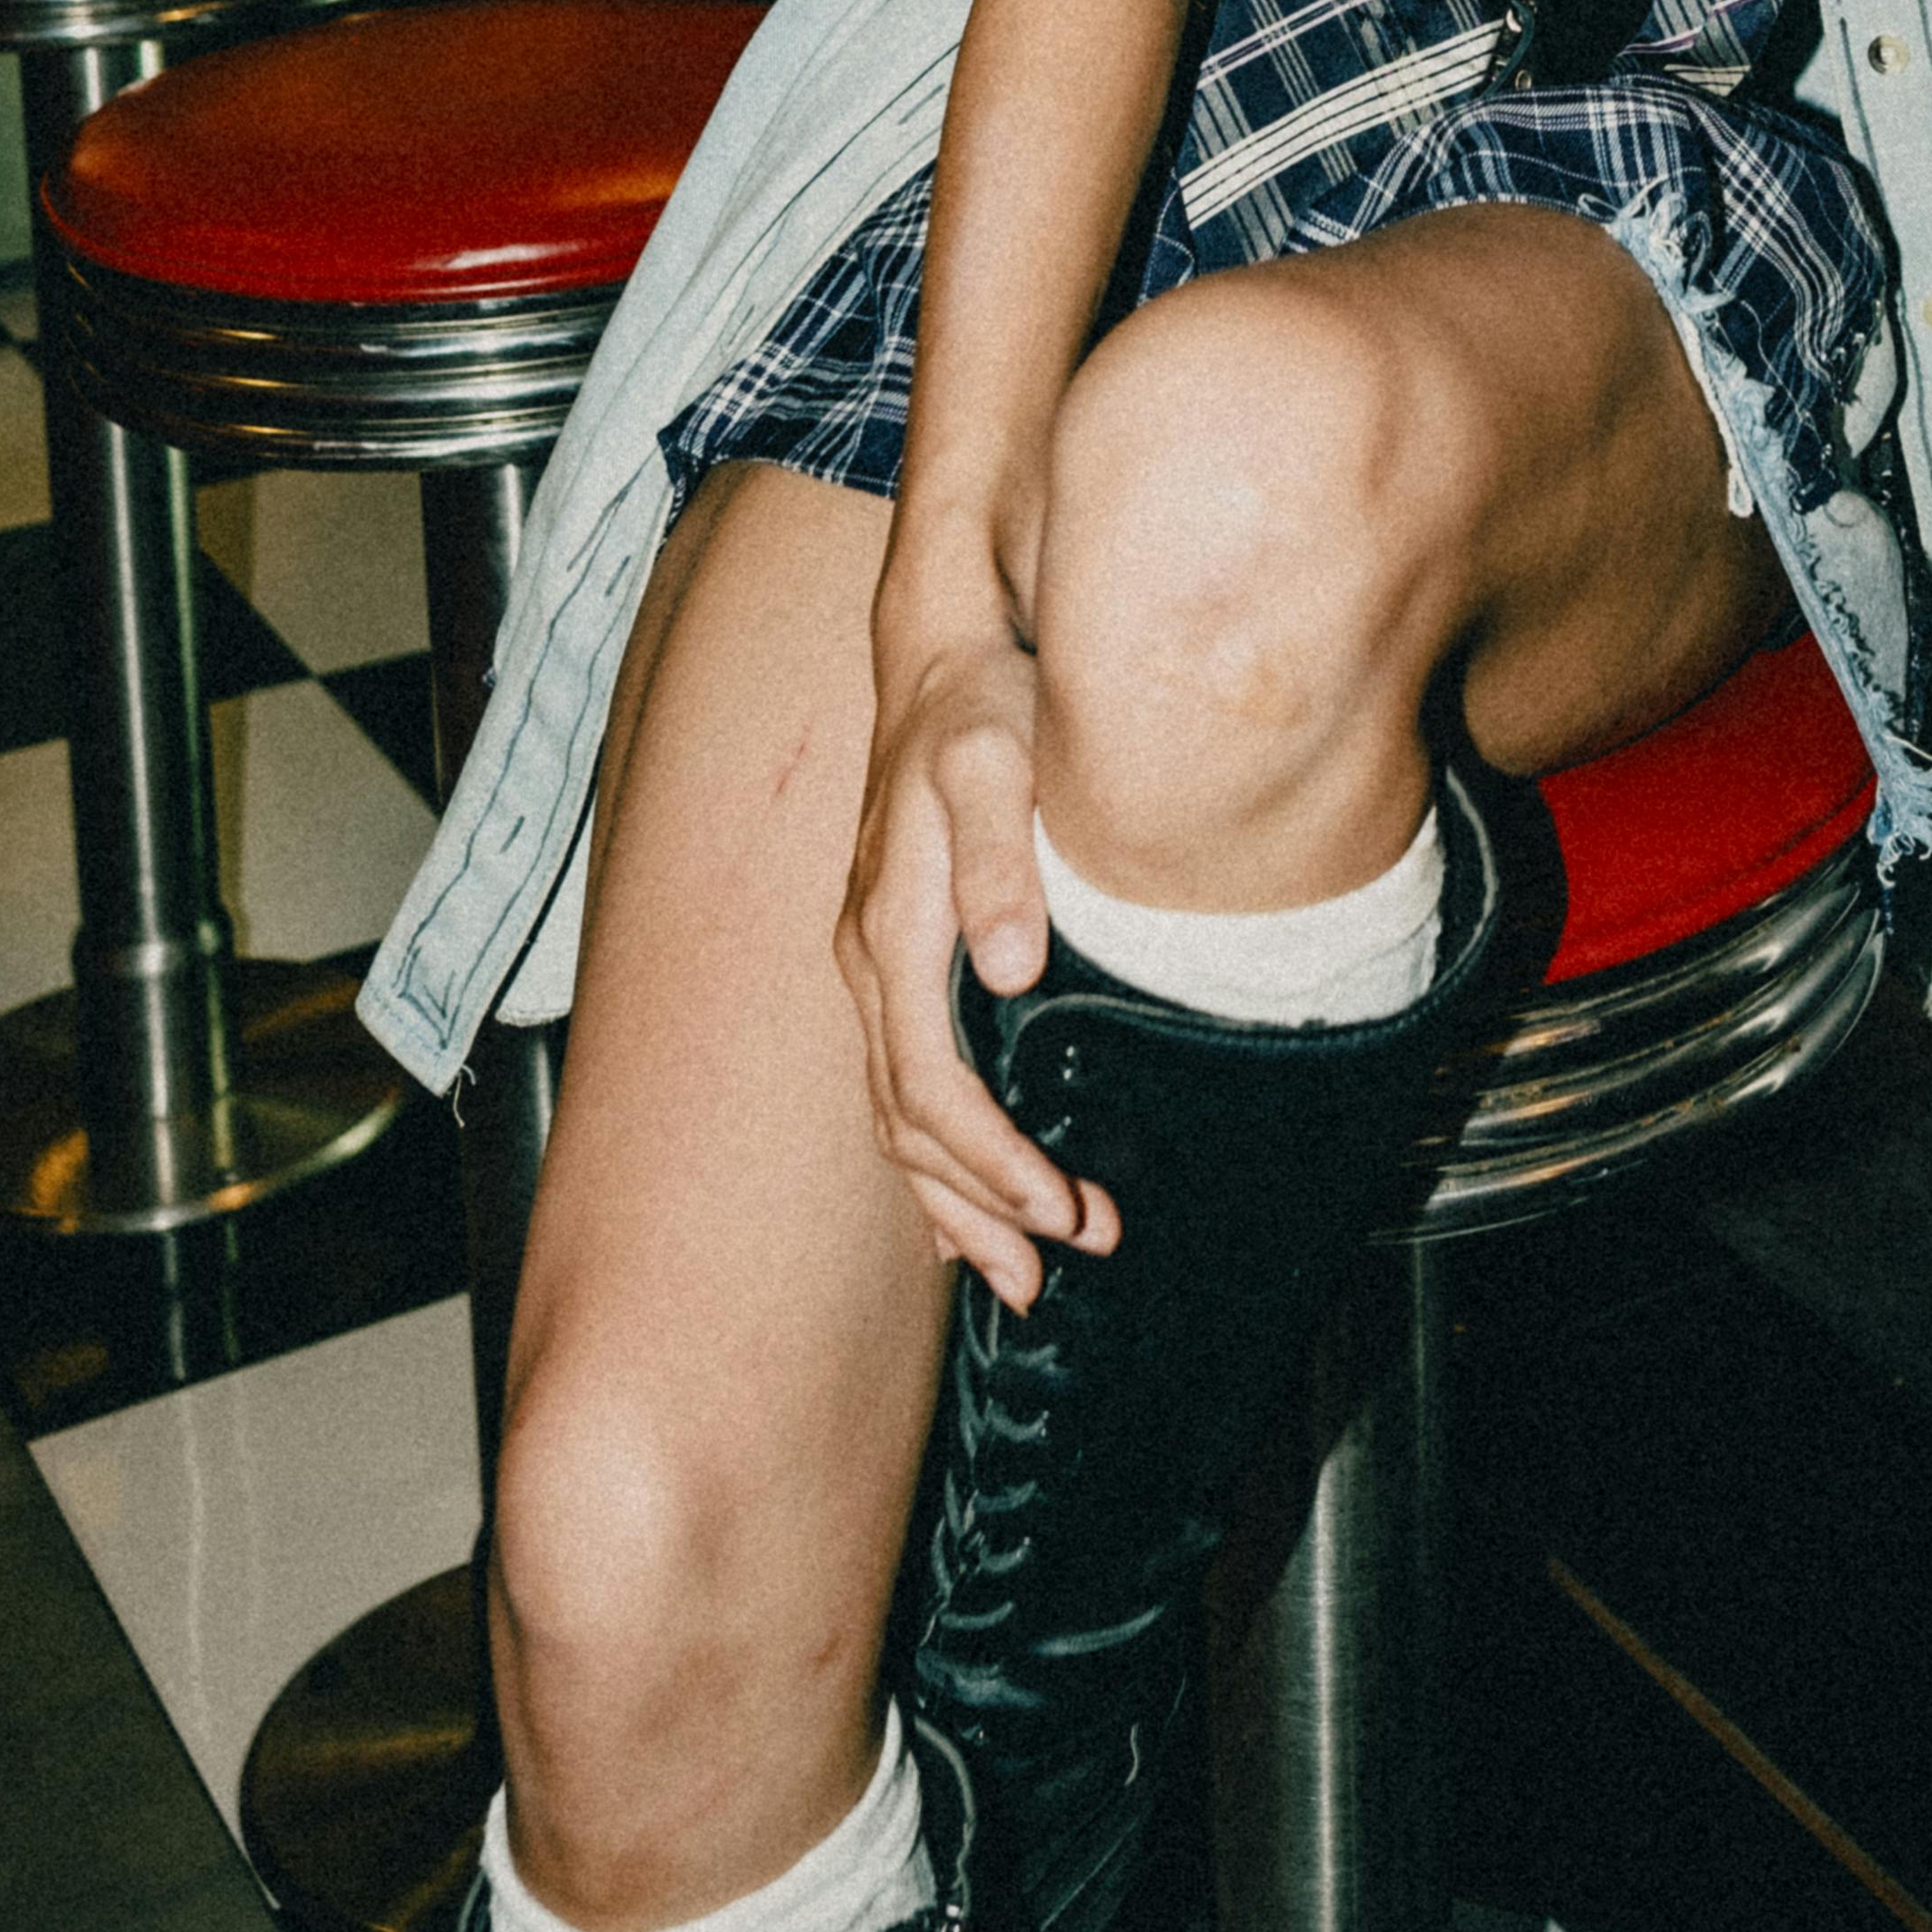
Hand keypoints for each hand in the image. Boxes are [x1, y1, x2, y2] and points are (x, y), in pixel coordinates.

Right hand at [836, 606, 1118, 1309]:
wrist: (946, 656)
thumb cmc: (982, 705)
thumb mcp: (995, 759)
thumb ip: (1002, 858)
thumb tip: (1009, 968)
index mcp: (892, 932)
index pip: (931, 1086)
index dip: (990, 1161)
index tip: (1059, 1210)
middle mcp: (872, 961)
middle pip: (909, 1126)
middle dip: (980, 1208)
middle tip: (1056, 1273)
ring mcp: (878, 964)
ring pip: (902, 1119)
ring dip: (959, 1203)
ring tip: (1025, 1274)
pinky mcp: (901, 959)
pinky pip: (904, 1087)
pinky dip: (936, 1163)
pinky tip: (967, 1215)